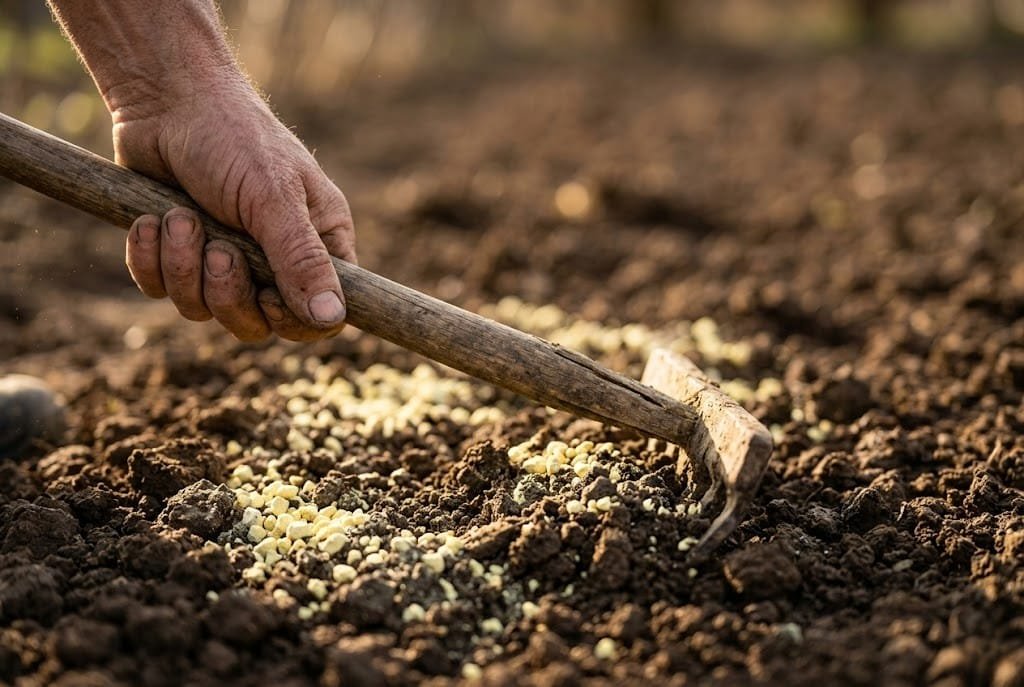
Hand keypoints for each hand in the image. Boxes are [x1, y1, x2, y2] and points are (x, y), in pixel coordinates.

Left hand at [117, 80, 355, 341]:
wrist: (164, 99)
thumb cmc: (234, 138)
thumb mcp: (274, 198)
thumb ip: (303, 261)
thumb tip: (333, 317)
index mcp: (318, 243)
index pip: (321, 317)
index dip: (293, 321)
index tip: (267, 296)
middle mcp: (275, 258)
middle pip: (258, 324)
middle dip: (227, 291)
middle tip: (217, 248)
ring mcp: (225, 259)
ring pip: (204, 311)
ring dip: (184, 266)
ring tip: (181, 217)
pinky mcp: (177, 254)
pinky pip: (161, 290)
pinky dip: (150, 259)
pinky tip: (149, 220)